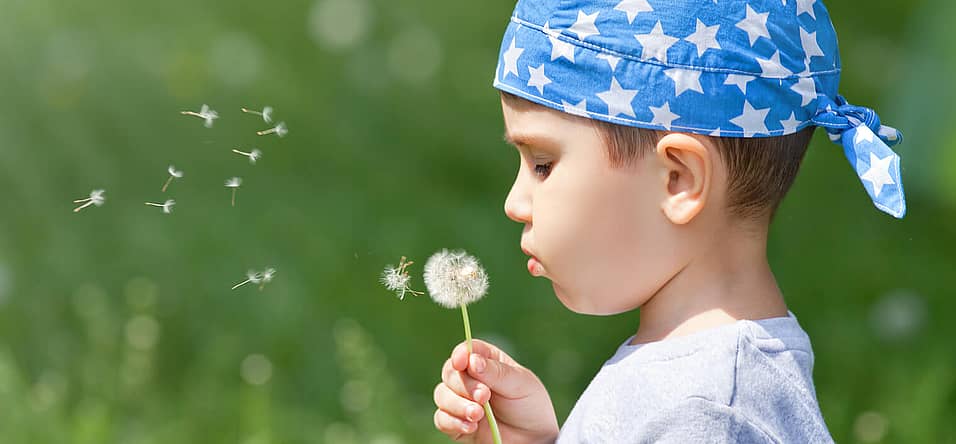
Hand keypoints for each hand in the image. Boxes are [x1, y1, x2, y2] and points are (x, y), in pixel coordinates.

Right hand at [433, 339, 558, 443]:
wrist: (534, 439)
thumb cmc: (530, 406)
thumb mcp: (520, 384)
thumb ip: (496, 372)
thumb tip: (471, 361)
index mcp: (487, 361)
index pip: (467, 350)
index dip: (460, 354)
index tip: (462, 362)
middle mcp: (470, 378)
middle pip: (450, 372)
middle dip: (465, 385)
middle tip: (484, 396)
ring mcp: (461, 401)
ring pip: (442, 394)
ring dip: (457, 404)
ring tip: (478, 415)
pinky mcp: (456, 423)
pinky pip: (441, 418)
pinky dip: (453, 422)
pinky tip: (471, 427)